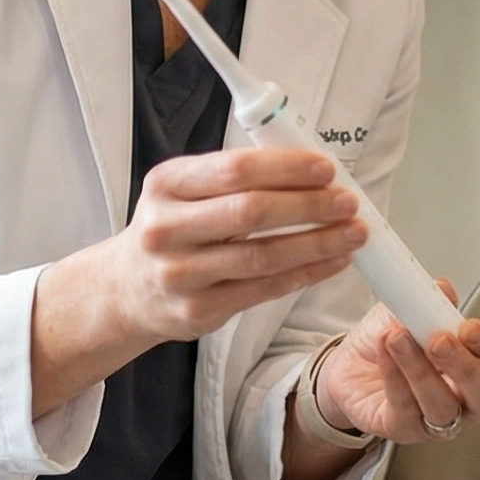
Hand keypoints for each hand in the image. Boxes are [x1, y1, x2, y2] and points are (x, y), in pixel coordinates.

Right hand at [97, 147, 366, 341]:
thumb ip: (237, 177)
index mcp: (167, 184)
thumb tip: (312, 170)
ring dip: (317, 243)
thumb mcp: (185, 189)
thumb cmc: (174, 228)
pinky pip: (264, 290)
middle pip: (251, 212)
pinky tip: (333, 261)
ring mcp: (180, 275)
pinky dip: (306, 273)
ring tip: (353, 233)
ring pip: (263, 256)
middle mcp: (167, 229)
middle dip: (309, 205)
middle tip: (347, 202)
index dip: (287, 168)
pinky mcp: (198, 312)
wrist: (126, 289)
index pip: (235, 169)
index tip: (326, 169)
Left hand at [314, 281, 479, 443]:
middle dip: (465, 368)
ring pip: (443, 407)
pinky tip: (385, 351)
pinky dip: (394, 377)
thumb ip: (430, 299)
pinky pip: (405, 410)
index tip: (469, 328)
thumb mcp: (413, 308)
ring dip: (421, 371)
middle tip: (439, 341)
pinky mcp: (404, 429)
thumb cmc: (394, 338)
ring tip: (399, 338)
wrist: (352, 362)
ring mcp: (437, 418)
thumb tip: (442, 290)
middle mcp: (467, 397)